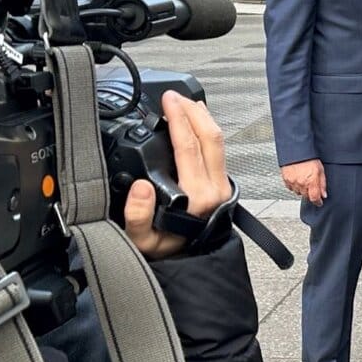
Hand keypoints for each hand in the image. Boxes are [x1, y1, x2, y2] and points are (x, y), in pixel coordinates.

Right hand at [123, 91, 232, 259]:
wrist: (189, 265)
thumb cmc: (165, 251)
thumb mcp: (142, 240)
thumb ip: (137, 215)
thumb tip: (140, 186)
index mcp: (196, 196)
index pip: (188, 147)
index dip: (178, 119)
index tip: (167, 100)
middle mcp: (214, 188)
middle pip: (210, 137)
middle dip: (193, 111)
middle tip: (174, 96)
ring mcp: (222, 185)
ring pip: (219, 142)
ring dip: (203, 118)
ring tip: (185, 103)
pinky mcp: (223, 185)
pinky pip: (219, 151)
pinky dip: (207, 132)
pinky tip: (195, 124)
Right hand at [281, 158, 325, 205]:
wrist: (296, 150)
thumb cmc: (309, 158)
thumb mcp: (320, 170)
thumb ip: (322, 184)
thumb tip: (323, 195)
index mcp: (311, 181)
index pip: (314, 198)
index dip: (318, 202)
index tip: (319, 202)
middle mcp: (301, 183)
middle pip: (306, 196)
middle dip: (311, 194)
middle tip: (313, 188)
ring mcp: (293, 182)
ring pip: (298, 193)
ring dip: (302, 190)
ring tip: (305, 181)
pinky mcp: (286, 180)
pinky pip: (291, 188)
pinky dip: (295, 186)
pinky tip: (298, 180)